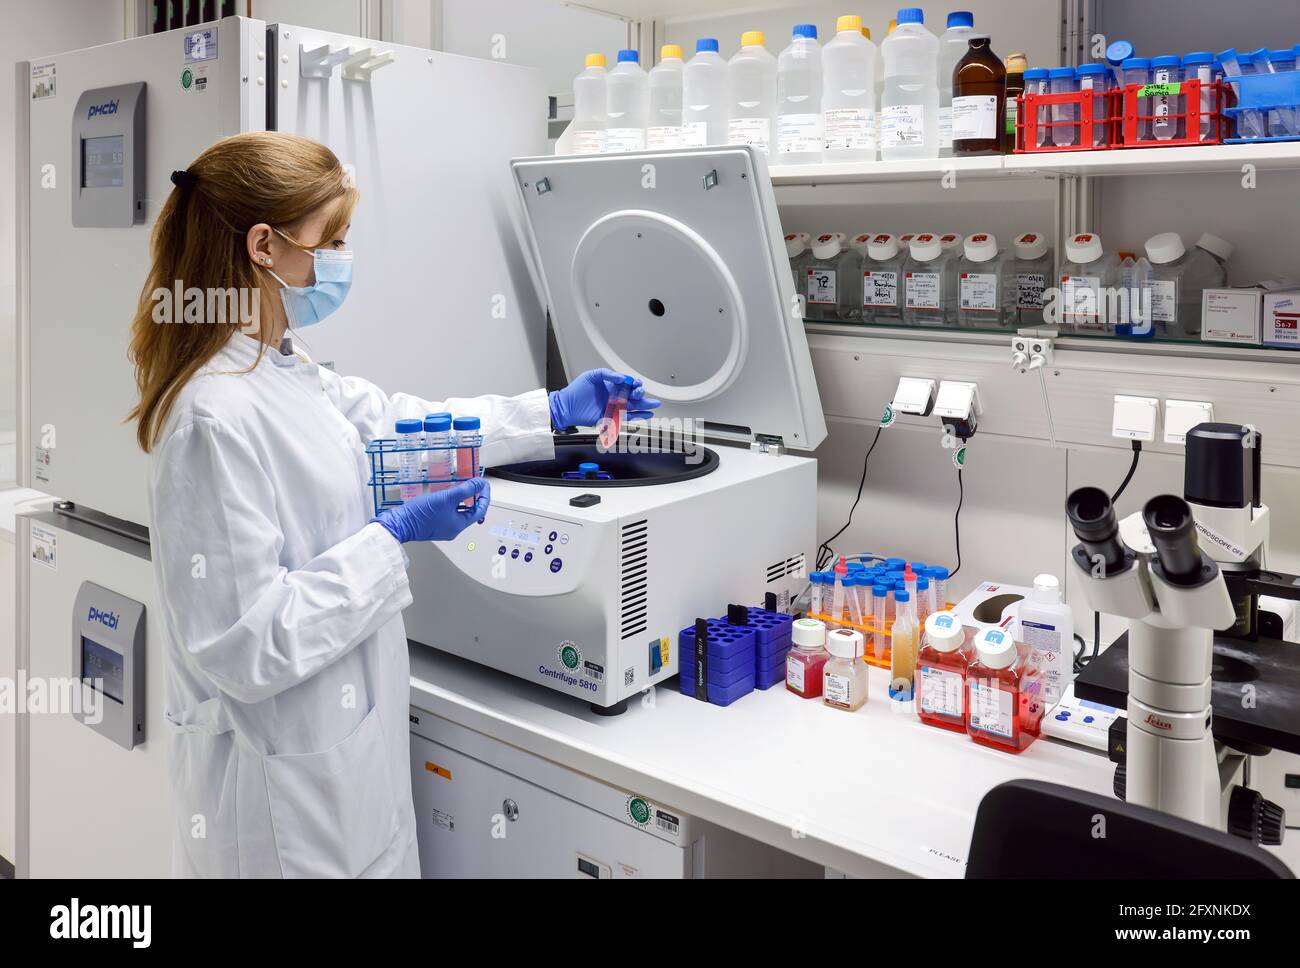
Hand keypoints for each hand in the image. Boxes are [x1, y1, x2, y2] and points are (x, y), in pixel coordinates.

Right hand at [372, 478, 489, 543]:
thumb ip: (465, 490)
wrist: (399, 524)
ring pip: (458, 512)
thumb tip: (479, 484)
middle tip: (474, 484)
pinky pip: (448, 513)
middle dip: (474, 497)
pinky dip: (451, 503)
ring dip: (462, 500)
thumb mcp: (446, 498)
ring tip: (461, 487)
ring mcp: (443, 528)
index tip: (483, 484)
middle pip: (470, 512)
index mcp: (459, 525)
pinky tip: (446, 495)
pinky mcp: (434, 525)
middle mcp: (453, 529)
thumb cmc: (421, 513)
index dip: (484, 496)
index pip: (480, 511)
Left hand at [548, 368, 661, 430]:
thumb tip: (622, 377)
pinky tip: (646, 415)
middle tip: (641, 393)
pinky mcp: (610, 417)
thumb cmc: (576, 390)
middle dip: (640, 394)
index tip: (637, 384)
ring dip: (644, 406)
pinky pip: (626, 417)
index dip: (635, 384)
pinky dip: (637, 416)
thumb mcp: (593, 375)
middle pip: (633, 396)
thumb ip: (608, 374)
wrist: (566, 405)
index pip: (628, 384)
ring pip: (632, 407)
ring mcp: (613, 408)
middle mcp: (614, 397)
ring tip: (654, 405)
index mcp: (611, 386)